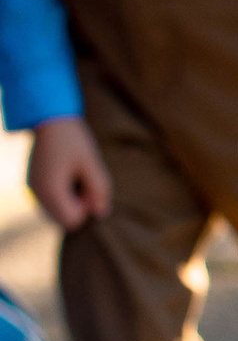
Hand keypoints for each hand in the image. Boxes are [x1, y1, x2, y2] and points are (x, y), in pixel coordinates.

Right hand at [29, 114, 112, 228]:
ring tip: (75, 177)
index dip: (87, 208)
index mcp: (51, 190)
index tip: (90, 186)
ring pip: (56, 213)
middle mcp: (38, 194)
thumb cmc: (73, 139)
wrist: (49, 118)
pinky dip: (62, 196)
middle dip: (78, 206)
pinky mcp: (34, 184)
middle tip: (83, 180)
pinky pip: (51, 202)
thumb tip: (101, 214)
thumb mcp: (92, 163)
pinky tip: (67, 176)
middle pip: (64, 220)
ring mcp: (33, 189)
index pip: (72, 221)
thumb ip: (99, 190)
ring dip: (70, 201)